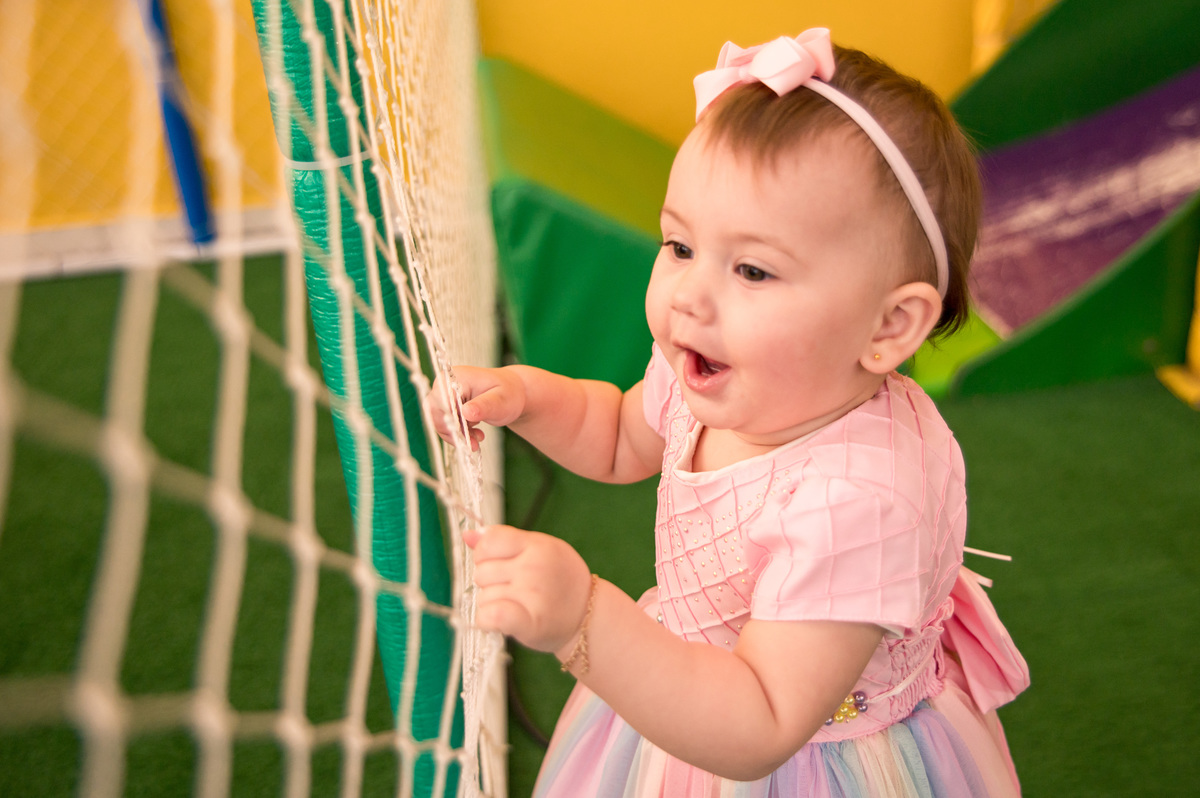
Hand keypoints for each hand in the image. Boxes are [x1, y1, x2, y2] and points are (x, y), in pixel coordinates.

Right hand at [428, 366, 525, 449]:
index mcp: (455, 378)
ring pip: (440, 422)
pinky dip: (459, 434)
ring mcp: (445, 396)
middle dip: (453, 431)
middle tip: (474, 443)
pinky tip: (475, 435)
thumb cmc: (508, 394)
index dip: (449, 420)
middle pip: (436, 412)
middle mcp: (445, 385)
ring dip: (457, 435)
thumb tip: (466, 412)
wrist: (512, 395)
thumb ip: (483, 406)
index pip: (441, 401)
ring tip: (478, 439)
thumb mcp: (500, 400)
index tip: (464, 435)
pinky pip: (446, 425)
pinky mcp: (448, 407)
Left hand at [465, 525, 592, 653]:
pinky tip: (501, 618)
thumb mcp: (540, 549)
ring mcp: (531, 595)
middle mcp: (534, 568)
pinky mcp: (528, 623)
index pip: (490, 541)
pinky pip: (489, 616)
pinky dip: (488, 620)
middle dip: (490, 581)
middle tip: (512, 588)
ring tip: (516, 604)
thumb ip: (505, 540)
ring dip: (492, 603)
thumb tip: (467, 535)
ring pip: (483, 597)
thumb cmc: (561, 580)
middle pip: (482, 571)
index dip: (484, 553)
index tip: (496, 562)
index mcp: (537, 546)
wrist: (588, 617)